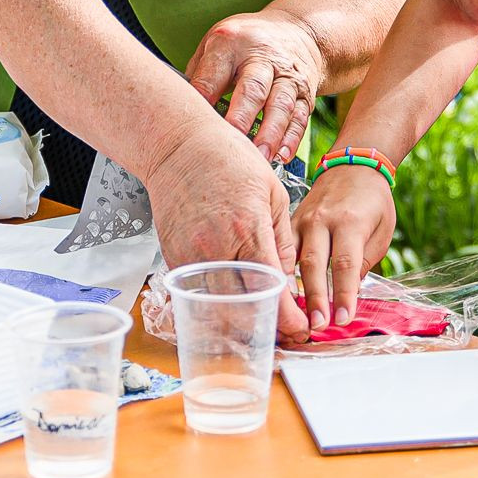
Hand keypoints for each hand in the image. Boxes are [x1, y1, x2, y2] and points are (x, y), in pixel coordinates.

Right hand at [141, 120, 308, 338]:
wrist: (178, 146)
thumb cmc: (228, 160)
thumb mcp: (273, 192)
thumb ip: (283, 239)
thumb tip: (290, 279)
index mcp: (248, 229)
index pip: (271, 289)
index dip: (290, 318)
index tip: (303, 328)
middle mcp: (216, 248)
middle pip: (242, 310)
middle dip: (267, 327)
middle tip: (285, 331)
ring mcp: (191, 256)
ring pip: (216, 310)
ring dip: (240, 324)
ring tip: (260, 323)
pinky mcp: (174, 259)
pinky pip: (196, 295)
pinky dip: (215, 307)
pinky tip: (232, 306)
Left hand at [182, 8, 326, 166]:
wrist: (298, 31)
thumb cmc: (246, 42)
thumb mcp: (217, 41)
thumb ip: (199, 73)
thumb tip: (180, 109)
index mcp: (232, 42)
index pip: (214, 71)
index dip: (204, 95)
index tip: (194, 119)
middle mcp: (262, 56)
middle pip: (253, 88)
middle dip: (242, 117)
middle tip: (231, 141)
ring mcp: (287, 74)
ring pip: (280, 105)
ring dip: (270, 134)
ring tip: (259, 157)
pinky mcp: (305, 92)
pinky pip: (300, 116)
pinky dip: (291, 138)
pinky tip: (282, 156)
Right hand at [291, 163, 395, 330]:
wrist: (353, 166)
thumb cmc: (373, 201)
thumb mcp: (381, 230)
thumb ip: (365, 260)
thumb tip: (349, 292)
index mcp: (349, 221)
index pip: (345, 263)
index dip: (344, 294)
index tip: (343, 319)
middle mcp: (321, 220)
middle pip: (313, 264)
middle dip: (314, 298)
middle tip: (315, 325)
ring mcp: (302, 220)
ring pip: (292, 259)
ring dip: (293, 290)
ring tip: (294, 317)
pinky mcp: (290, 223)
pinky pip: (283, 251)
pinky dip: (281, 274)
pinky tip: (281, 295)